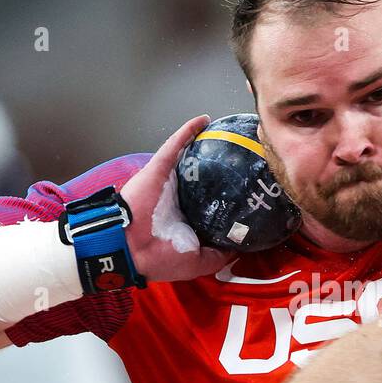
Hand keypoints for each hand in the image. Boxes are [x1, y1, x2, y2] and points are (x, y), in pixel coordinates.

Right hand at [121, 114, 234, 281]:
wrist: (132, 249)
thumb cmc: (161, 258)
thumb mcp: (200, 262)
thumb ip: (221, 253)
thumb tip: (241, 244)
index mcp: (188, 219)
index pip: (212, 203)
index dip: (229, 197)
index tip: (249, 190)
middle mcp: (180, 198)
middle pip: (204, 177)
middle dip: (222, 167)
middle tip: (244, 157)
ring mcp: (170, 181)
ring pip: (190, 156)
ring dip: (205, 143)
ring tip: (228, 134)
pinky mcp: (159, 168)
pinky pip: (174, 144)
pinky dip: (187, 130)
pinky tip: (203, 120)